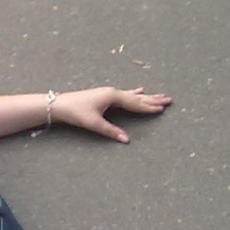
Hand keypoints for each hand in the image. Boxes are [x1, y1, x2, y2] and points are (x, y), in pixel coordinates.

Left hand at [52, 86, 170, 143]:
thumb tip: (126, 140)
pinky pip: (125, 94)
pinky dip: (134, 93)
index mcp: (113, 96)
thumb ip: (111, 131)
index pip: (135, 103)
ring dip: (146, 96)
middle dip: (153, 99)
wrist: (60, 104)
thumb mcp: (94, 124)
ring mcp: (109, 93)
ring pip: (132, 95)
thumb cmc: (76, 112)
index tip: (162, 109)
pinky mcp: (105, 95)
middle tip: (169, 99)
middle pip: (137, 97)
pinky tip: (139, 90)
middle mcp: (113, 92)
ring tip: (159, 96)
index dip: (148, 107)